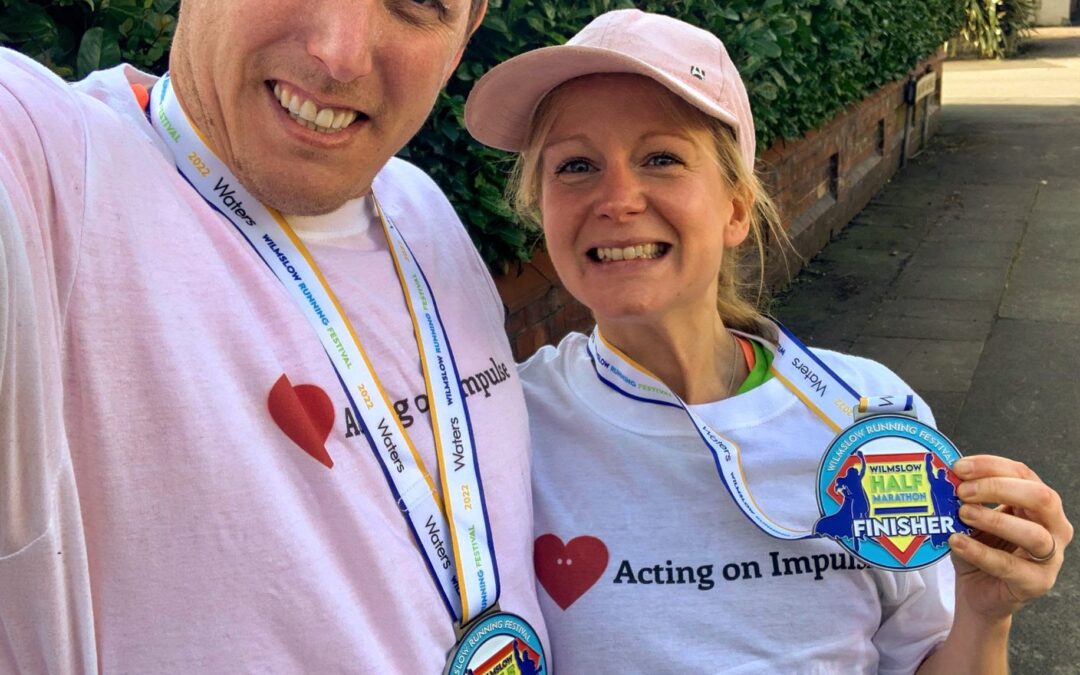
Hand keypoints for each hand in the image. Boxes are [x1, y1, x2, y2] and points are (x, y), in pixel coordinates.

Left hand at [948, 454, 1072, 620]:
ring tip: (962, 514)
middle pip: (1040, 497)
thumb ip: (966, 498)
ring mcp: (1050, 557)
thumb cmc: (980, 547)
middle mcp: (1054, 527)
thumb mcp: (972, 517)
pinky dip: (980, 552)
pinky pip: (1010, 566)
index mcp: (1039, 503)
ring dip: (994, 520)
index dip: (991, 466)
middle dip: (998, 488)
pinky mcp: (1036, 583)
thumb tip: (946, 477)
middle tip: (963, 491)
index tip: (959, 467)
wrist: (978, 592)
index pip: (1022, 473)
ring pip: (1033, 534)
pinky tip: (956, 542)